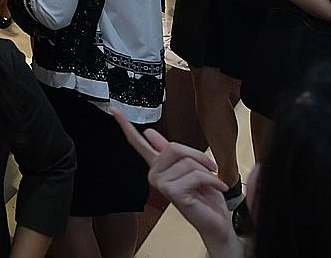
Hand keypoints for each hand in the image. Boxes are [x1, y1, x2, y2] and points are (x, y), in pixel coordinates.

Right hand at [112, 111, 239, 257]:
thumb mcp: (188, 166)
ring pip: (188, 163)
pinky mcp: (173, 193)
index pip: (138, 143)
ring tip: (209, 184)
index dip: (125, 125)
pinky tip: (216, 187)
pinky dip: (212, 181)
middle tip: (208, 169)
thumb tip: (149, 133)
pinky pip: (195, 175)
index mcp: (157, 165)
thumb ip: (169, 151)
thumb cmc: (205, 196)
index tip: (114, 110)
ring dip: (207, 172)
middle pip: (174, 148)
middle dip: (198, 156)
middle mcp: (155, 174)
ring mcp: (162, 185)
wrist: (216, 221)